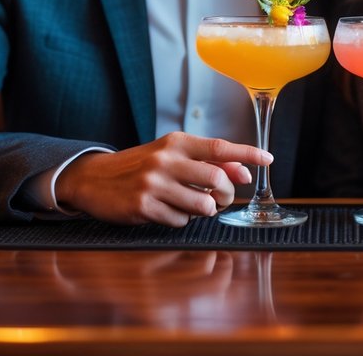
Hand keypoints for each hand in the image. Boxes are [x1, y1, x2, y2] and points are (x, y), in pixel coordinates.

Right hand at [55, 132, 270, 226]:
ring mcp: (153, 184)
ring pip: (202, 204)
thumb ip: (204, 161)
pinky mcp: (143, 207)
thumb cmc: (141, 166)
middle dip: (225, 194)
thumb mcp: (170, 155)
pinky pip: (180, 221)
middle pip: (215, 179)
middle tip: (219, 198)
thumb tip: (242, 173)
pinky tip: (168, 211)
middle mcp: (165, 160)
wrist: (94, 178)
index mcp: (175, 143)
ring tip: (194, 205)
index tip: (268, 159)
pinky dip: (181, 220)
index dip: (247, 154)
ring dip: (205, 210)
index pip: (219, 147)